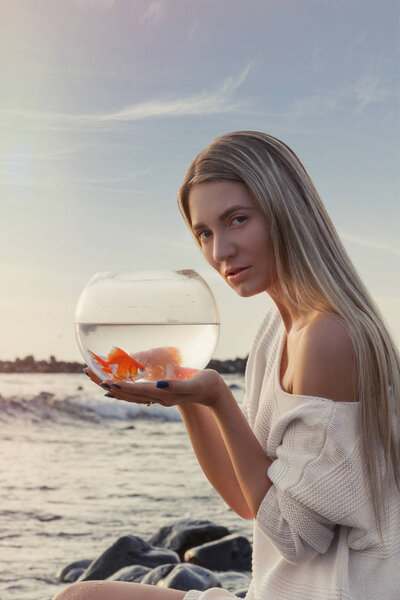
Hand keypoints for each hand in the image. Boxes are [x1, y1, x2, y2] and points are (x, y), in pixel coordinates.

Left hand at [83, 366, 223, 407]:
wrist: (214, 393)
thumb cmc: (208, 385)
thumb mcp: (196, 384)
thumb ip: (178, 385)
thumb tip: (159, 385)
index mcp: (165, 394)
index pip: (138, 390)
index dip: (122, 386)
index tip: (106, 381)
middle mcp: (159, 397)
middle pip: (128, 393)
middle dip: (110, 384)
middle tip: (90, 374)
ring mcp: (159, 396)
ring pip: (130, 394)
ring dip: (114, 387)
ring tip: (97, 379)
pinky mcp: (160, 393)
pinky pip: (137, 393)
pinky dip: (124, 389)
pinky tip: (117, 385)